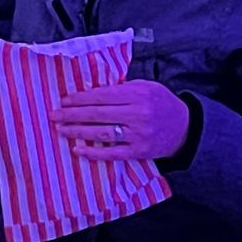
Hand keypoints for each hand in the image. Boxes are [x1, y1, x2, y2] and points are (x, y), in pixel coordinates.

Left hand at [53, 80, 193, 161]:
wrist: (186, 128)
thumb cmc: (162, 103)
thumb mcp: (146, 87)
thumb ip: (123, 88)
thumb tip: (93, 90)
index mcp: (137, 95)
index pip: (102, 96)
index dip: (80, 99)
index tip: (64, 100)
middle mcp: (137, 114)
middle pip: (98, 114)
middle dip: (72, 114)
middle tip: (54, 115)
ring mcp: (138, 134)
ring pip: (102, 133)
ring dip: (78, 132)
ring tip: (61, 130)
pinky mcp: (139, 152)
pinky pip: (112, 153)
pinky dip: (94, 153)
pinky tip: (78, 150)